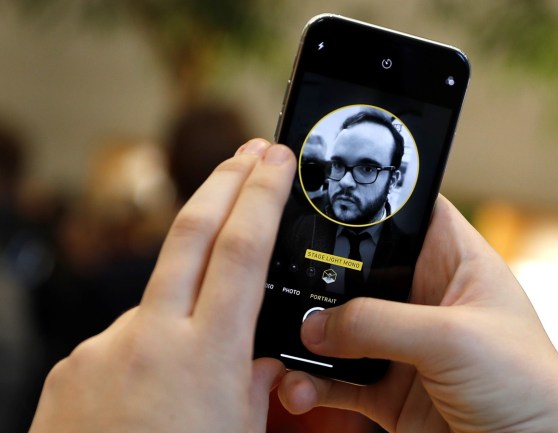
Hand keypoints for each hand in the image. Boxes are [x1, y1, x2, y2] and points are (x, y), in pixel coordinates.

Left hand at [29, 139, 294, 432]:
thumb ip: (257, 388)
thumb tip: (264, 364)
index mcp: (208, 355)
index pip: (242, 250)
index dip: (261, 196)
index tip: (273, 161)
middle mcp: (150, 337)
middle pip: (192, 232)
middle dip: (225, 182)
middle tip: (249, 152)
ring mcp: (105, 346)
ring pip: (160, 300)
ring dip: (186, 307)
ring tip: (195, 365)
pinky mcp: (72, 364)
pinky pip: (124, 340)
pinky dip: (148, 352)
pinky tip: (151, 394)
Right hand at [278, 196, 557, 432]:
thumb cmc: (527, 384)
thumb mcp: (453, 338)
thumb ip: (379, 324)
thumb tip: (314, 324)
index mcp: (454, 262)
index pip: (408, 212)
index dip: (370, 204)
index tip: (317, 198)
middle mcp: (425, 298)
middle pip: (360, 272)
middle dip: (318, 278)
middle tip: (279, 279)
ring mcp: (405, 347)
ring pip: (340, 330)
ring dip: (307, 338)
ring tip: (282, 346)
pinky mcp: (391, 392)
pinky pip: (338, 380)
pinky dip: (313, 383)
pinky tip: (298, 387)